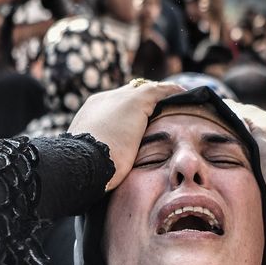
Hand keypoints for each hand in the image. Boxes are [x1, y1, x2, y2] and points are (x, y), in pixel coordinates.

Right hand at [68, 80, 184, 189]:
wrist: (80, 163)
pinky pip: (160, 91)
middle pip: (128, 95)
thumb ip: (102, 159)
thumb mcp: (93, 161)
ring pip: (144, 90)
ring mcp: (118, 98)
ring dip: (159, 97)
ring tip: (176, 102)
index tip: (139, 124)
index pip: (113, 108)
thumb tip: (108, 174)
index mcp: (90, 115)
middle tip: (161, 111)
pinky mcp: (136, 101)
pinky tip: (185, 95)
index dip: (128, 115)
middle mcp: (103, 101)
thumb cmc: (84, 171)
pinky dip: (172, 92)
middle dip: (144, 102)